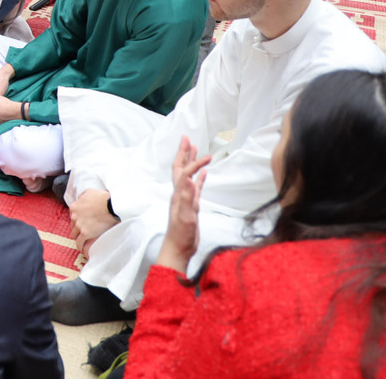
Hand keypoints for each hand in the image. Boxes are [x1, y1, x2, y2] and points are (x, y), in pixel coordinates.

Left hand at [68, 189, 117, 255]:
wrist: (109, 206)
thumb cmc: (101, 198)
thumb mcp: (88, 192)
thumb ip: (82, 196)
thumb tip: (80, 198)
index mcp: (74, 207)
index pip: (72, 216)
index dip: (77, 220)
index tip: (81, 223)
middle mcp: (74, 216)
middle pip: (73, 225)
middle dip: (77, 229)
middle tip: (83, 232)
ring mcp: (79, 225)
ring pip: (75, 234)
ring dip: (78, 238)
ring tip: (81, 242)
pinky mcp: (85, 233)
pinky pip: (79, 242)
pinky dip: (80, 246)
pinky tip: (82, 249)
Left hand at [157, 137, 210, 272]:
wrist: (179, 248)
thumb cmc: (181, 235)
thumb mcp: (185, 216)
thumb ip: (187, 198)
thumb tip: (189, 179)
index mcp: (177, 194)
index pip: (185, 172)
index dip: (195, 163)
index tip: (208, 157)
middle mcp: (179, 193)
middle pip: (180, 167)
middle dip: (183, 152)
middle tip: (186, 138)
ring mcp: (185, 198)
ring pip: (187, 175)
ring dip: (190, 161)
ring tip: (194, 149)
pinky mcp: (191, 205)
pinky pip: (195, 187)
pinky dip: (199, 178)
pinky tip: (204, 173)